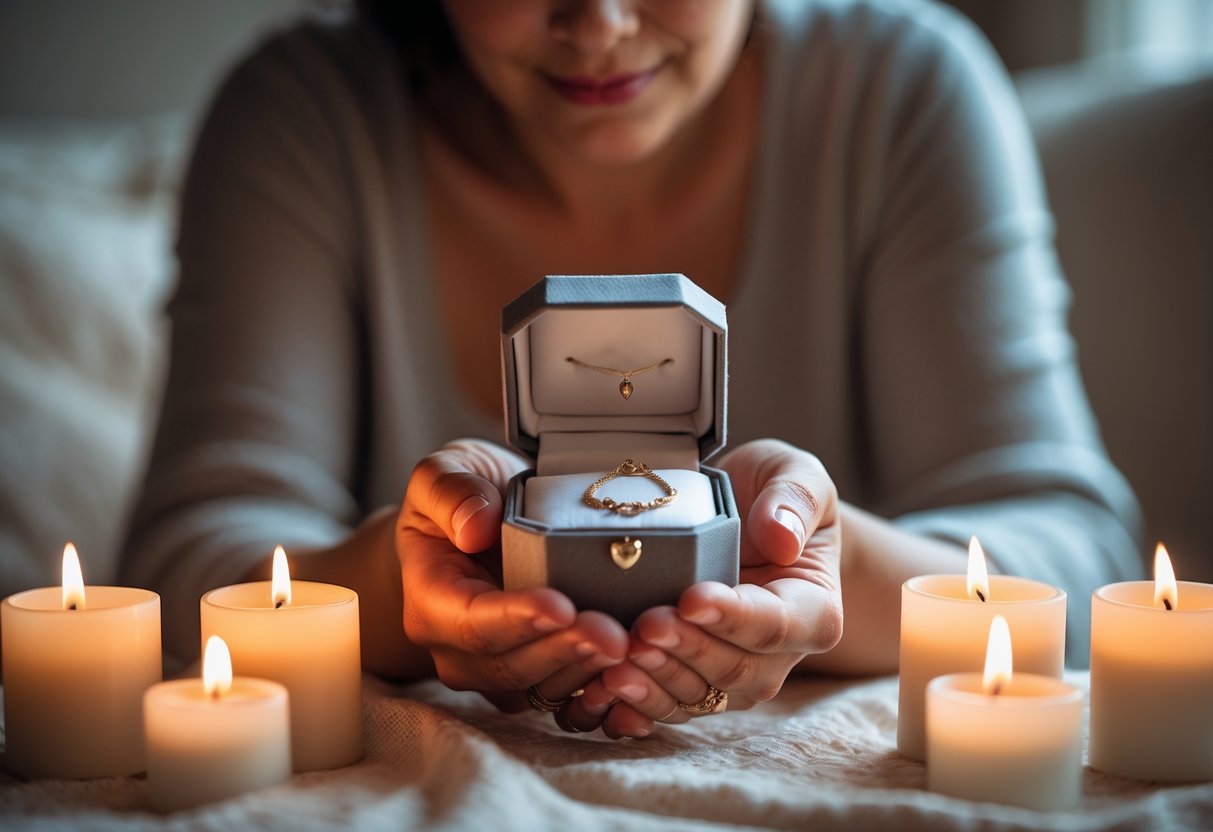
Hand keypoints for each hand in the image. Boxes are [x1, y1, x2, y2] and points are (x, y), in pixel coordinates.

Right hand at [397, 438, 628, 712]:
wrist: (480, 520)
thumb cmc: (462, 495)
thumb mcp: (445, 470)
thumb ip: (450, 490)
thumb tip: (474, 528)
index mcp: (430, 598)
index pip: (470, 621)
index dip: (516, 618)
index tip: (562, 606)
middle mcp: (455, 647)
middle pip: (507, 665)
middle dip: (563, 652)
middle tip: (615, 635)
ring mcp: (492, 670)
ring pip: (537, 689)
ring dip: (584, 673)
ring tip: (629, 647)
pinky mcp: (530, 679)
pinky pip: (561, 699)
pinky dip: (596, 690)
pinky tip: (631, 670)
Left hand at [563, 439, 842, 736]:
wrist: (746, 520)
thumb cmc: (772, 495)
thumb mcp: (793, 473)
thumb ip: (794, 497)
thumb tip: (781, 537)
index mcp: (812, 609)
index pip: (775, 624)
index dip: (732, 617)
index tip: (690, 599)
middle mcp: (779, 655)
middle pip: (735, 669)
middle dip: (686, 650)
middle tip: (644, 625)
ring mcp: (735, 675)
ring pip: (700, 697)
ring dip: (656, 683)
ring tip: (617, 662)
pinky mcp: (695, 682)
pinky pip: (669, 705)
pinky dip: (636, 704)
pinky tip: (603, 691)